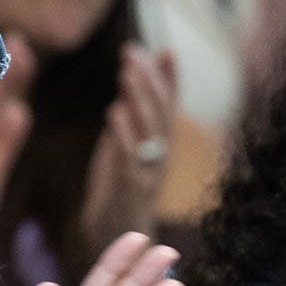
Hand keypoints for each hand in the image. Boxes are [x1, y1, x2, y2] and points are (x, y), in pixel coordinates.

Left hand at [79, 42, 175, 256]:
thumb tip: (130, 76)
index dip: (171, 78)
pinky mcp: (131, 188)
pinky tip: (114, 112)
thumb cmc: (118, 187)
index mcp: (161, 144)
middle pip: (161, 112)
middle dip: (149, 80)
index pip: (170, 105)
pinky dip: (124, 133)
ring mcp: (149, 171)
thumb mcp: (125, 145)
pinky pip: (129, 157)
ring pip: (150, 131)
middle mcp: (161, 155)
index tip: (165, 49)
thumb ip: (130, 114)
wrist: (115, 236)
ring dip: (139, 99)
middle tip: (133, 53)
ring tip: (127, 73)